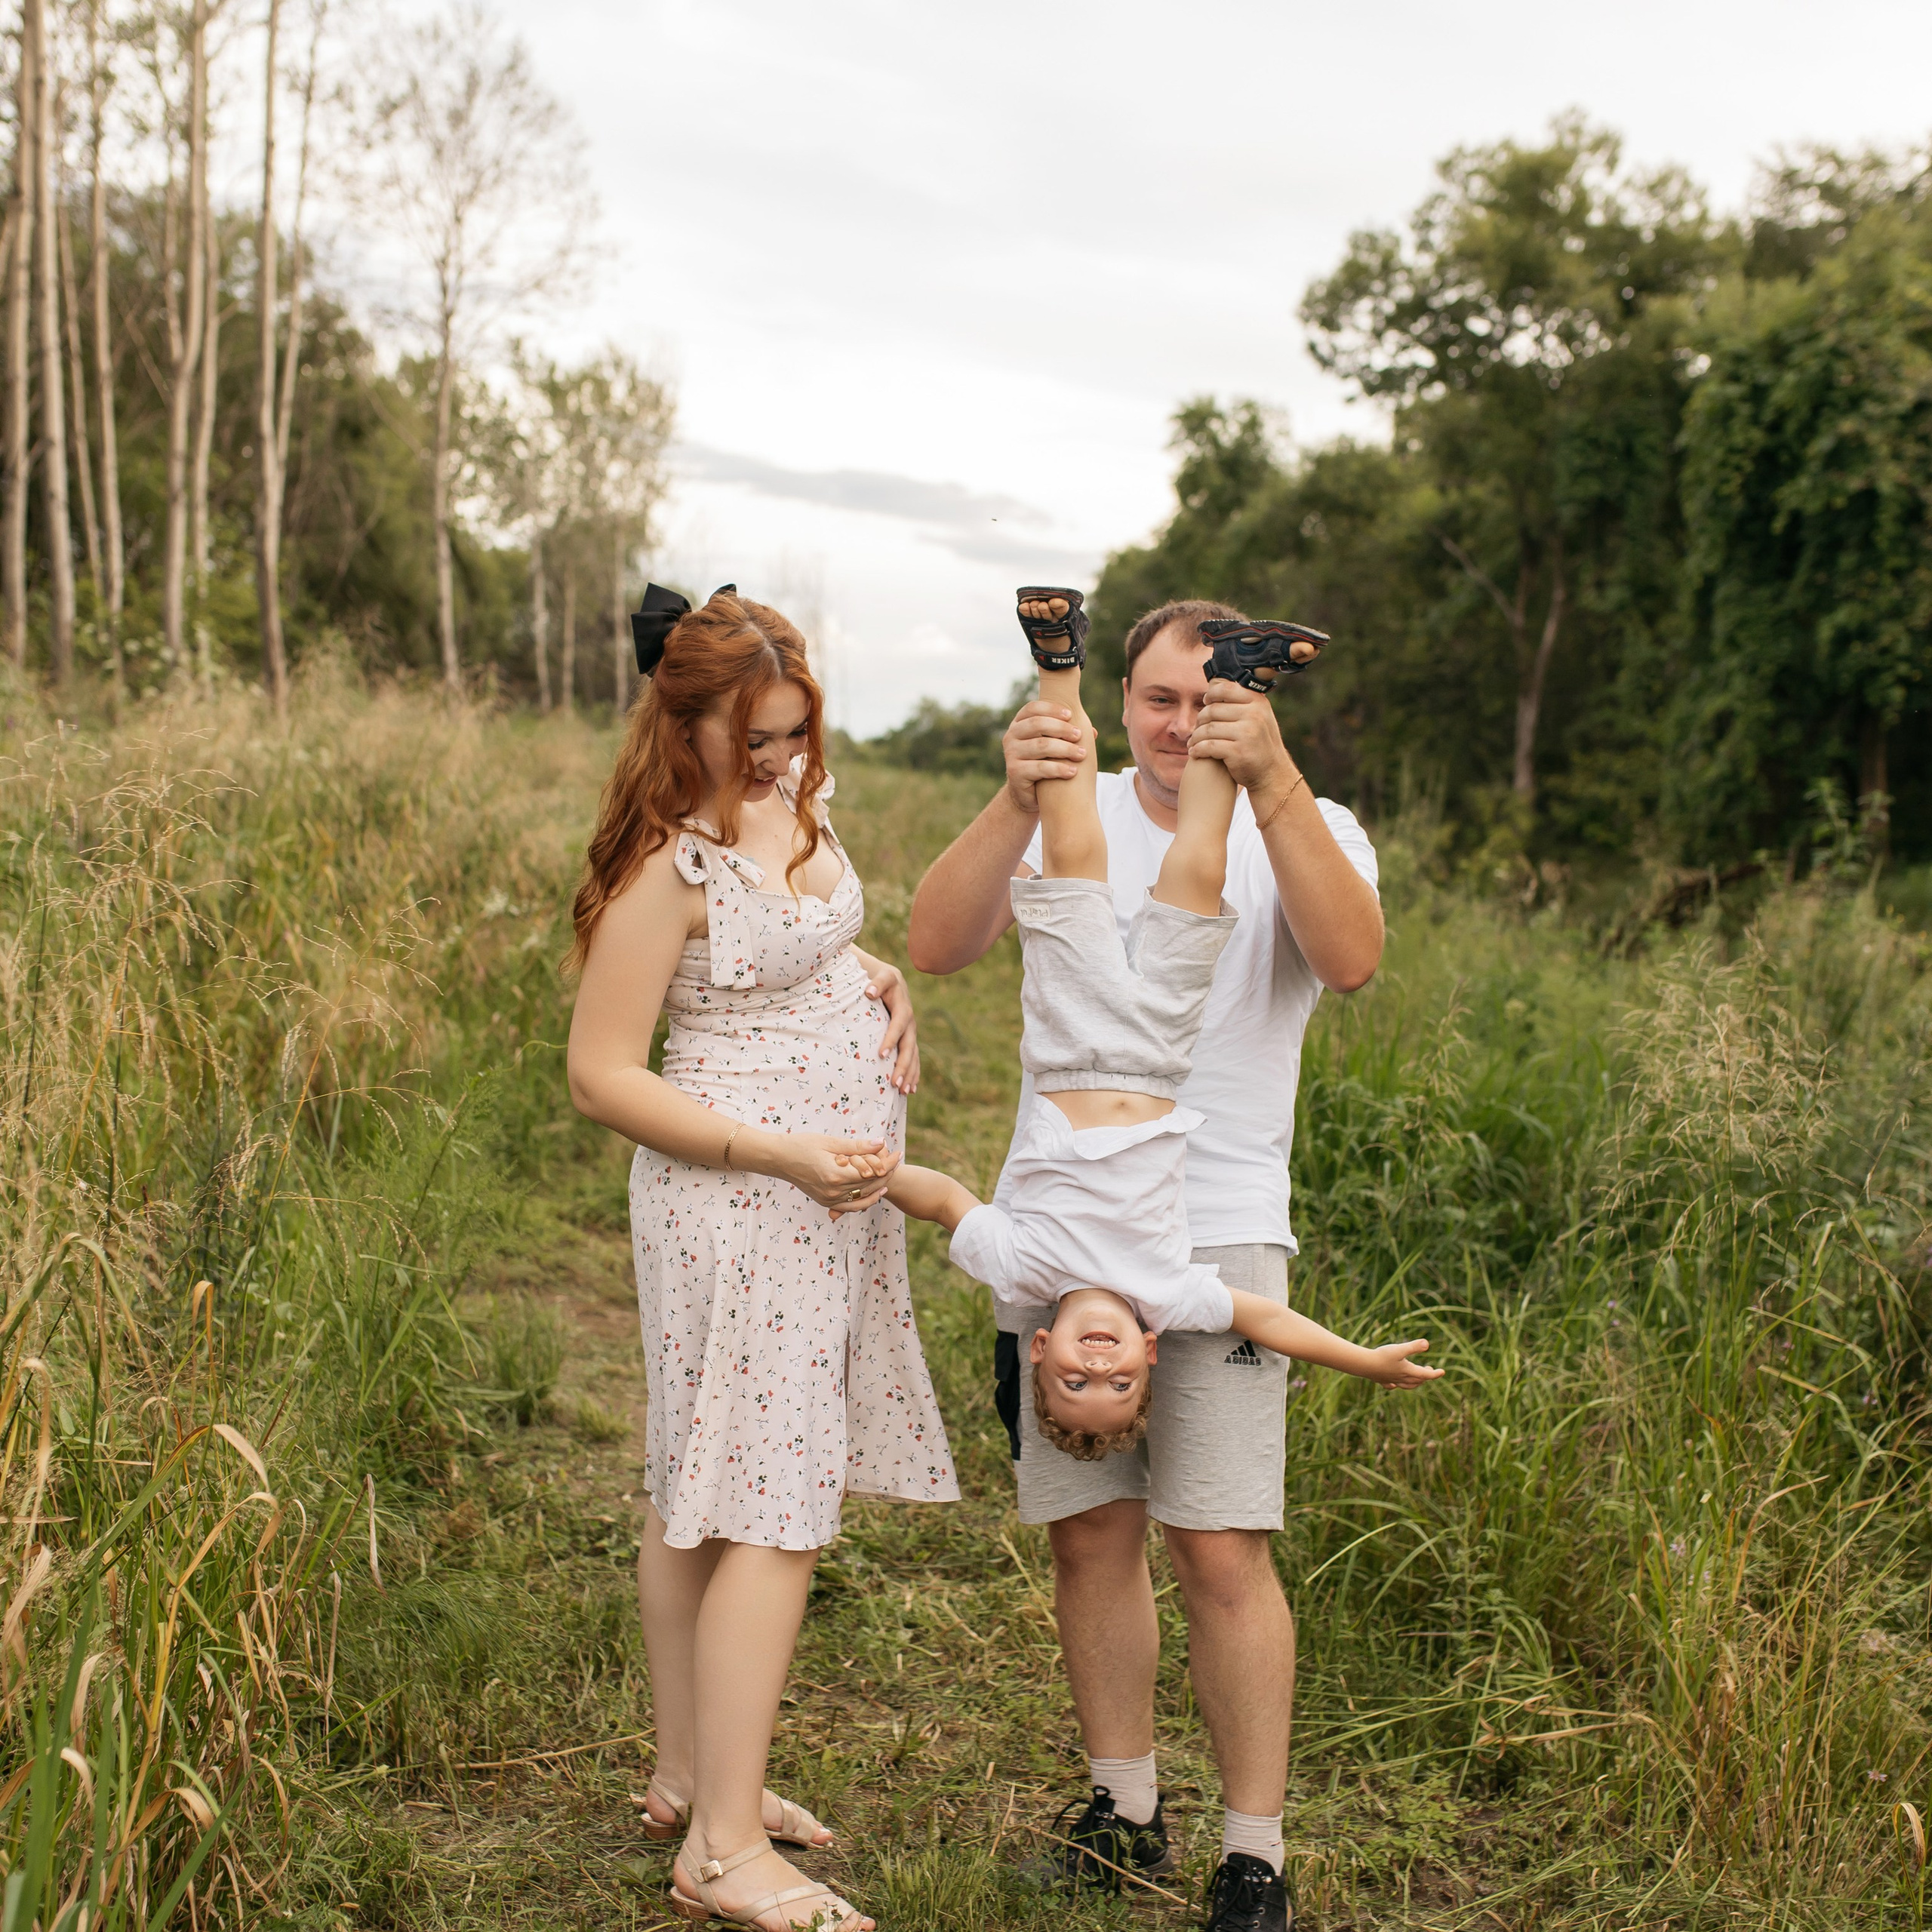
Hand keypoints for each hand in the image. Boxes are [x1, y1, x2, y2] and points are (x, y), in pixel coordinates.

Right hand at [768, 1134, 899, 1212]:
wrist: (778, 1159)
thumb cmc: (802, 1145)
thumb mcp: (830, 1142)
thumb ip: (857, 1146)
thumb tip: (880, 1143)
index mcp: (835, 1175)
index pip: (870, 1172)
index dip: (887, 1162)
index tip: (897, 1152)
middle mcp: (833, 1191)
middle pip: (869, 1185)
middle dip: (886, 1172)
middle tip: (897, 1159)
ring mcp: (828, 1199)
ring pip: (862, 1197)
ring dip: (878, 1186)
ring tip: (890, 1173)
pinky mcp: (825, 1201)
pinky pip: (851, 1206)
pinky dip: (865, 1200)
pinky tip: (875, 1191)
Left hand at [859, 958, 920, 1092]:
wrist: (893, 981)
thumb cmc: (881, 979)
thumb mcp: (881, 976)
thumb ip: (877, 983)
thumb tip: (869, 992)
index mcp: (902, 1007)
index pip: (897, 1025)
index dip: (891, 1039)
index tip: (882, 1054)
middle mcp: (910, 1022)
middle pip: (908, 1046)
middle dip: (902, 1065)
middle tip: (894, 1083)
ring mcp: (911, 1032)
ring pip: (913, 1055)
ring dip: (909, 1074)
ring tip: (903, 1092)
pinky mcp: (909, 1039)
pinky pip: (914, 1058)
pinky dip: (913, 1074)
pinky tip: (911, 1090)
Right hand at [1002, 698, 1087, 815]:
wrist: (1029, 793)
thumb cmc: (1044, 763)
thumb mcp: (1053, 745)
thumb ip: (1068, 735)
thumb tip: (1092, 732)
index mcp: (1019, 724)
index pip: (1033, 708)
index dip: (1052, 709)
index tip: (1071, 715)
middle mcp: (1011, 736)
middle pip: (1037, 724)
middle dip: (1061, 728)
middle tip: (1079, 735)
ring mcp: (1011, 754)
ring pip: (1041, 746)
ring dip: (1065, 749)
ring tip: (1082, 754)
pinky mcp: (1014, 772)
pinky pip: (1040, 768)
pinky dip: (1059, 769)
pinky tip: (1073, 771)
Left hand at [1188, 680, 1294, 794]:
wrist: (1272, 773)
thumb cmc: (1260, 743)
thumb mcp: (1259, 716)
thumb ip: (1242, 702)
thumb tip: (1214, 682)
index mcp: (1258, 702)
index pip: (1226, 689)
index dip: (1210, 695)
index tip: (1205, 703)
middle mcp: (1254, 715)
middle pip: (1213, 710)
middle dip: (1200, 720)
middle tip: (1196, 729)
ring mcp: (1247, 733)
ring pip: (1208, 729)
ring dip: (1196, 737)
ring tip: (1193, 742)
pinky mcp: (1238, 751)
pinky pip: (1208, 746)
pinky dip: (1198, 749)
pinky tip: (1195, 752)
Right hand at [1364, 1339, 1442, 1389]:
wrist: (1364, 1365)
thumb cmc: (1382, 1356)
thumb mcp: (1399, 1349)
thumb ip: (1413, 1347)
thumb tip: (1427, 1344)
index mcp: (1407, 1371)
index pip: (1425, 1375)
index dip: (1435, 1374)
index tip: (1443, 1372)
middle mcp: (1401, 1378)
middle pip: (1417, 1380)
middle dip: (1426, 1376)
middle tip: (1430, 1368)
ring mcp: (1391, 1380)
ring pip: (1407, 1385)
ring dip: (1415, 1383)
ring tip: (1417, 1378)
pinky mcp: (1382, 1380)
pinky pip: (1392, 1385)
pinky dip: (1396, 1385)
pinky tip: (1394, 1384)